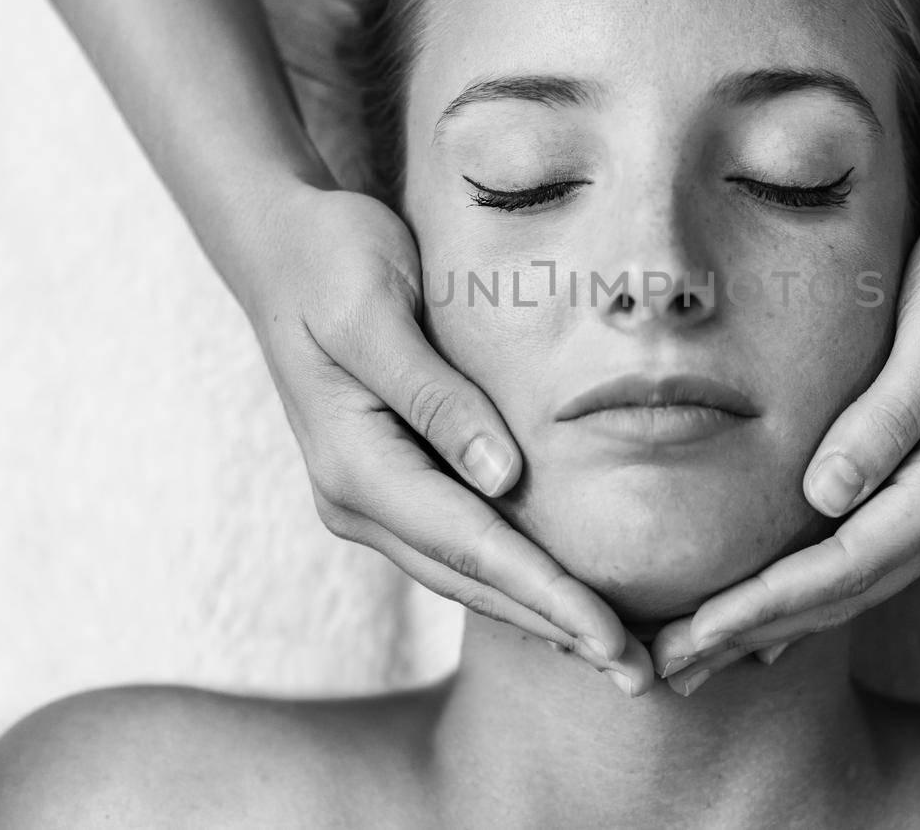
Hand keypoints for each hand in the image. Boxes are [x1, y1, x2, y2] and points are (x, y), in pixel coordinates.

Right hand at [237, 182, 653, 693]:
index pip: (471, 547)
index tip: (613, 638)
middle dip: (558, 630)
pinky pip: (458, 548)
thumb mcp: (377, 312)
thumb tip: (502, 480)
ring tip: (616, 655)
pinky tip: (561, 600)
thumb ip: (436, 397)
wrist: (279, 243)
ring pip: (466, 577)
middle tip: (640, 676)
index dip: (547, 596)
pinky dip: (514, 581)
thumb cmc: (333, 260)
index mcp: (355, 464)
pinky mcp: (388, 483)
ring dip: (541, 617)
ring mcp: (368, 499)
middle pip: (473, 582)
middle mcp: (357, 500)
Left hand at [651, 193, 919, 688]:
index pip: (848, 561)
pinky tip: (767, 615)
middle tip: (670, 669)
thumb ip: (888, 413)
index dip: (770, 602)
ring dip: (777, 625)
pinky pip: (864, 558)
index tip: (699, 630)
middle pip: (847, 593)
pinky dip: (809, 594)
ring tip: (700, 655)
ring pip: (855, 587)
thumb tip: (824, 497)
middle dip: (756, 633)